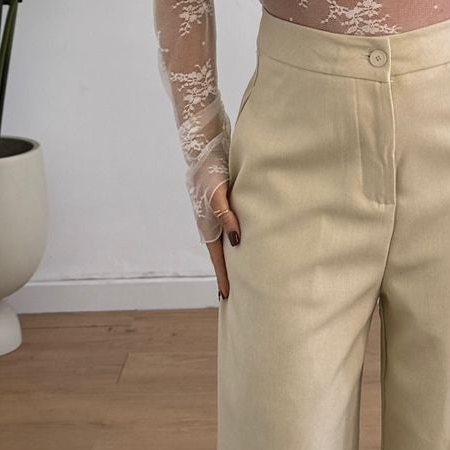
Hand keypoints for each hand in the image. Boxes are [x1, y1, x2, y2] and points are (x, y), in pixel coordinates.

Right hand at [207, 183, 239, 298]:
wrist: (205, 153)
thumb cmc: (210, 174)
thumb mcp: (218, 196)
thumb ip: (226, 216)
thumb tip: (236, 240)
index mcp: (208, 228)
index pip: (218, 259)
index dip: (223, 276)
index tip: (226, 295)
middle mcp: (212, 227)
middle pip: (222, 257)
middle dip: (228, 275)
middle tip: (235, 295)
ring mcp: (218, 219)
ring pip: (227, 246)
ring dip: (234, 260)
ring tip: (242, 276)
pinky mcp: (225, 209)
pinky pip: (232, 232)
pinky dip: (237, 244)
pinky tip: (244, 247)